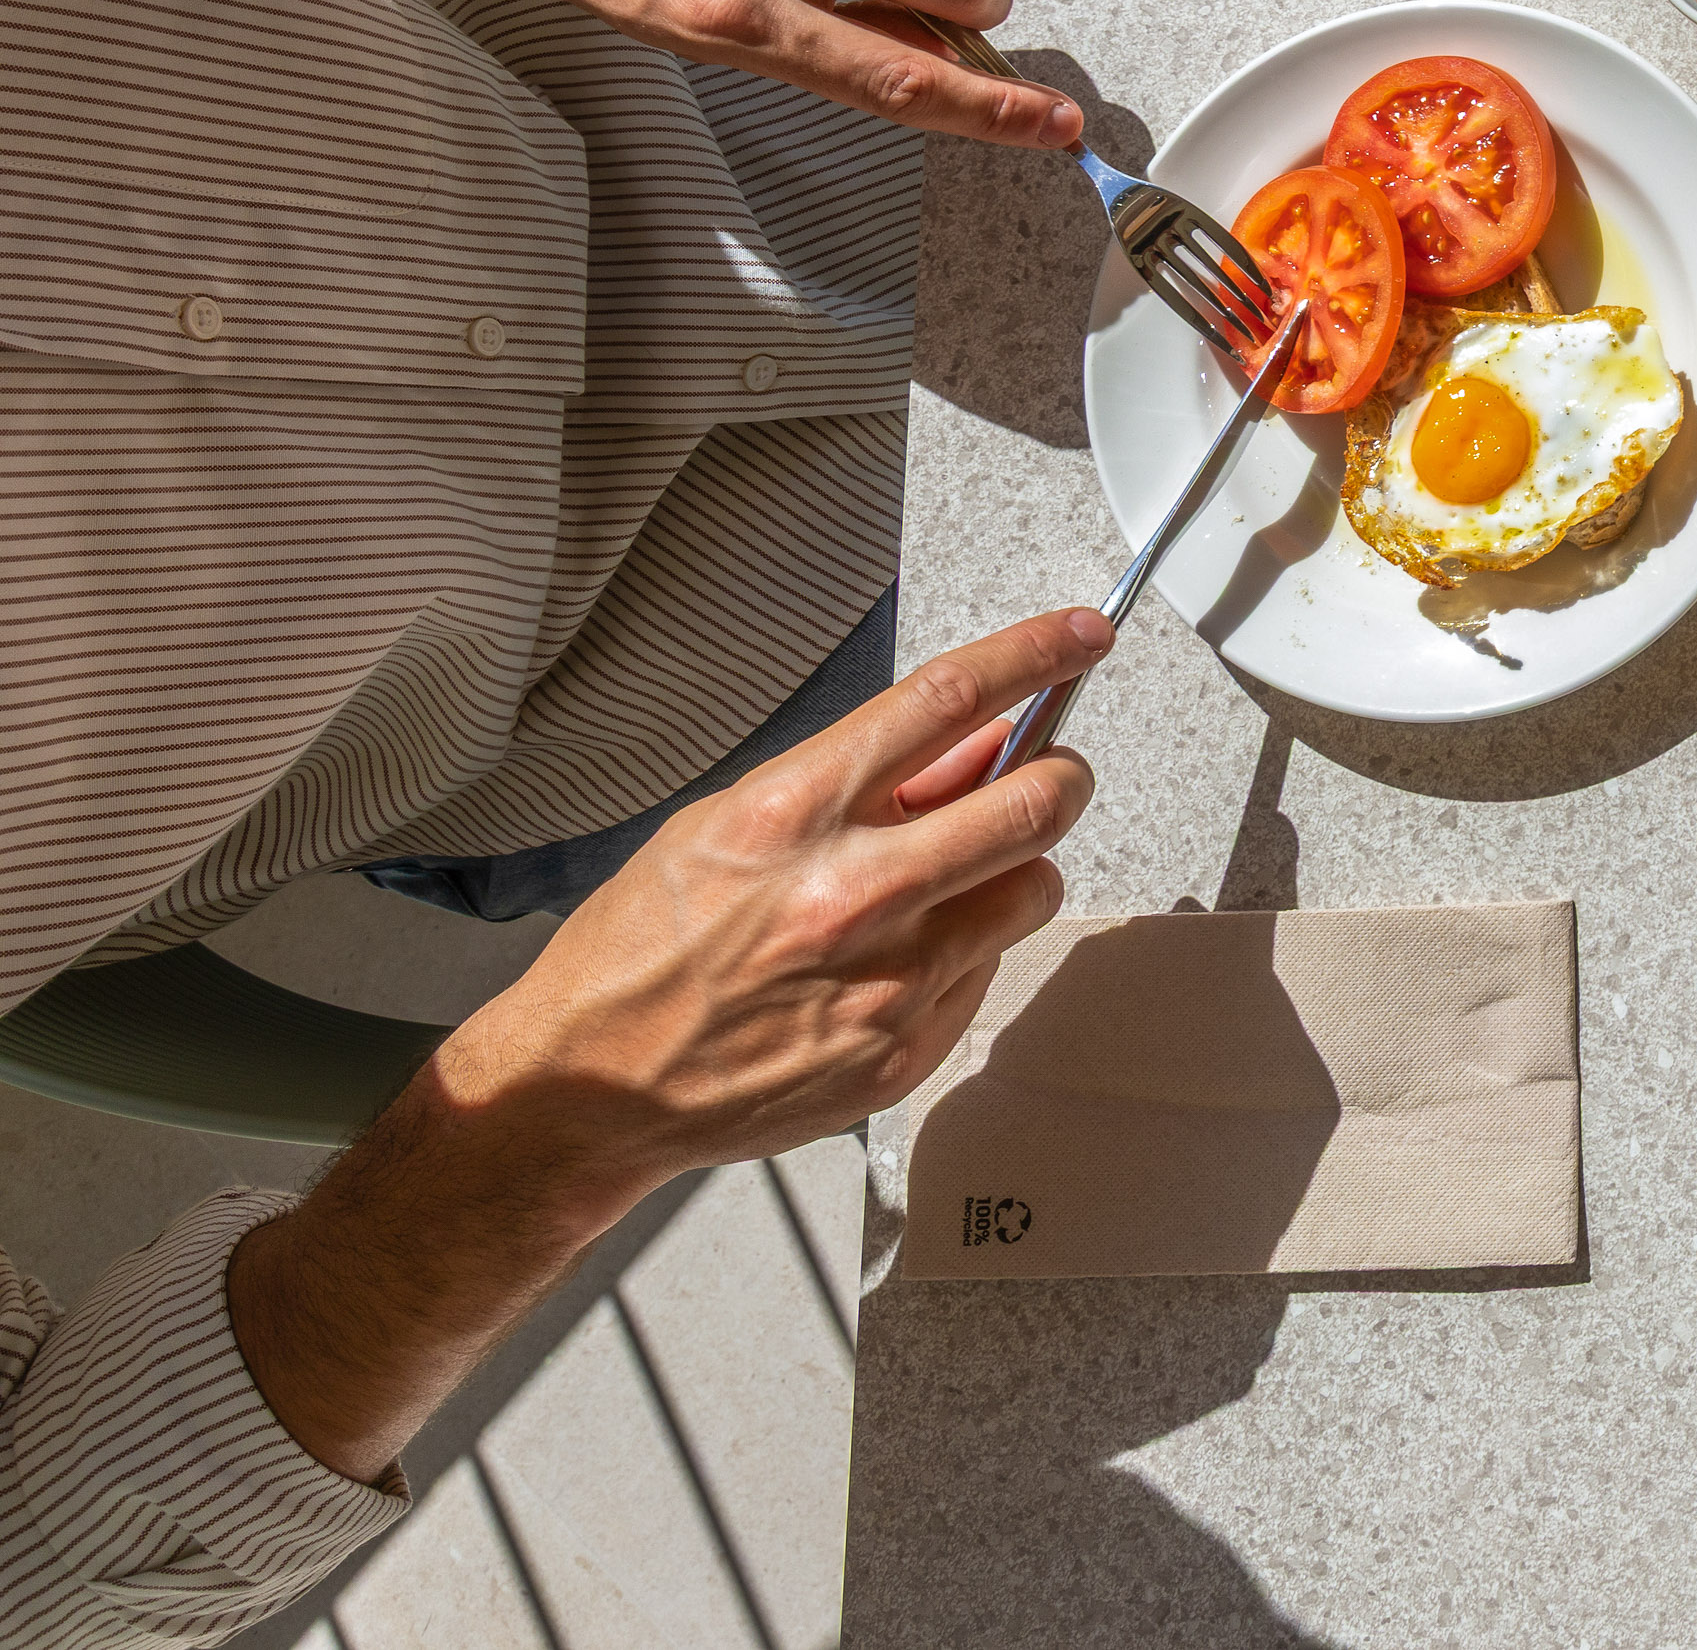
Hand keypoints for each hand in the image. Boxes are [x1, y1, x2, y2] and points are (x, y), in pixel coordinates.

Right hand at [227, 609, 1103, 1482]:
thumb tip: (973, 743)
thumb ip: (861, 783)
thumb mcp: (727, 823)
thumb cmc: (640, 952)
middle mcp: (850, 894)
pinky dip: (964, 954)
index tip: (1079, 637)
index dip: (1032, 656)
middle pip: (1033, 802)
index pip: (946, 703)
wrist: (587, 1090)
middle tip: (1048, 775)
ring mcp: (886, 981)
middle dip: (1059, 775)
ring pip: (1033, 890)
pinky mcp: (903, 1051)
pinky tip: (897, 962)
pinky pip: (988, 974)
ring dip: (1014, 873)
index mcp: (792, 816)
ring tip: (953, 883)